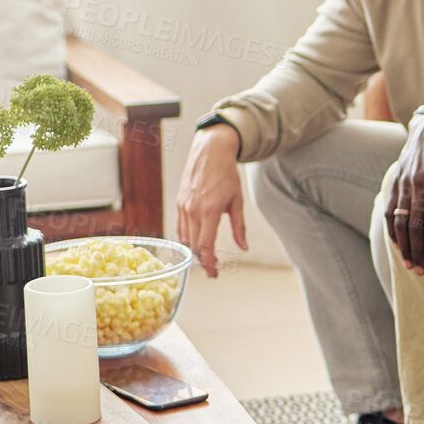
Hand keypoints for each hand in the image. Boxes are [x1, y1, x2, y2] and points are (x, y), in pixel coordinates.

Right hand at [175, 123, 247, 277]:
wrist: (210, 151)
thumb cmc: (227, 174)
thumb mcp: (237, 201)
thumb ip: (239, 227)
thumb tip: (243, 248)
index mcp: (209, 210)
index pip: (205, 245)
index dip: (209, 262)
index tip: (215, 272)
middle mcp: (193, 210)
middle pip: (194, 245)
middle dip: (203, 261)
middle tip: (213, 271)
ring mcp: (183, 206)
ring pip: (185, 238)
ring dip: (194, 251)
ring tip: (206, 259)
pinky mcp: (179, 202)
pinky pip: (180, 227)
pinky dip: (187, 239)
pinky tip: (196, 244)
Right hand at [383, 111, 423, 272]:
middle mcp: (420, 184)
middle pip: (415, 224)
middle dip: (417, 250)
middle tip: (421, 271)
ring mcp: (405, 182)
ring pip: (399, 219)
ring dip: (403, 244)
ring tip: (408, 263)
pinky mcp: (396, 181)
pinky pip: (389, 209)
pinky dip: (391, 229)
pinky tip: (397, 244)